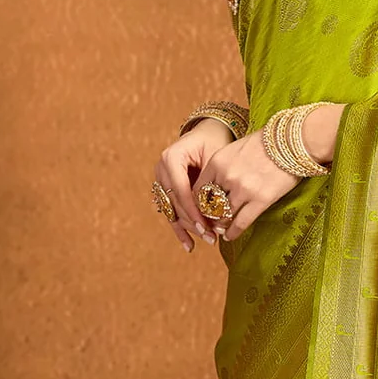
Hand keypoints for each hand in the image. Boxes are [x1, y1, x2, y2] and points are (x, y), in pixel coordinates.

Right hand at [156, 120, 236, 252]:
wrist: (208, 132)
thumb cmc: (215, 142)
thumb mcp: (216, 158)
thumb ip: (211, 183)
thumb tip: (216, 213)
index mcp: (171, 157)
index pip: (180, 189)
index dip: (193, 210)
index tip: (206, 226)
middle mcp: (161, 168)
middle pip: (175, 202)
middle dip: (193, 222)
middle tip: (211, 237)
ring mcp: (161, 180)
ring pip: (173, 209)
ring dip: (189, 228)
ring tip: (207, 241)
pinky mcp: (166, 190)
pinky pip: (172, 211)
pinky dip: (181, 229)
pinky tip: (189, 246)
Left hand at [197, 131, 300, 240]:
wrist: (292, 141)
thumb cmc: (266, 143)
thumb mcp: (236, 149)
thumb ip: (223, 166)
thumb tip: (216, 187)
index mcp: (217, 161)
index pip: (198, 190)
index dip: (197, 204)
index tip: (201, 210)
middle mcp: (227, 176)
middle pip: (209, 205)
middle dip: (208, 217)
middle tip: (209, 223)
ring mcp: (243, 189)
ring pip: (223, 216)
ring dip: (221, 225)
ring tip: (222, 229)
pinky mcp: (260, 199)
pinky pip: (240, 223)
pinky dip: (233, 232)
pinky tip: (230, 236)